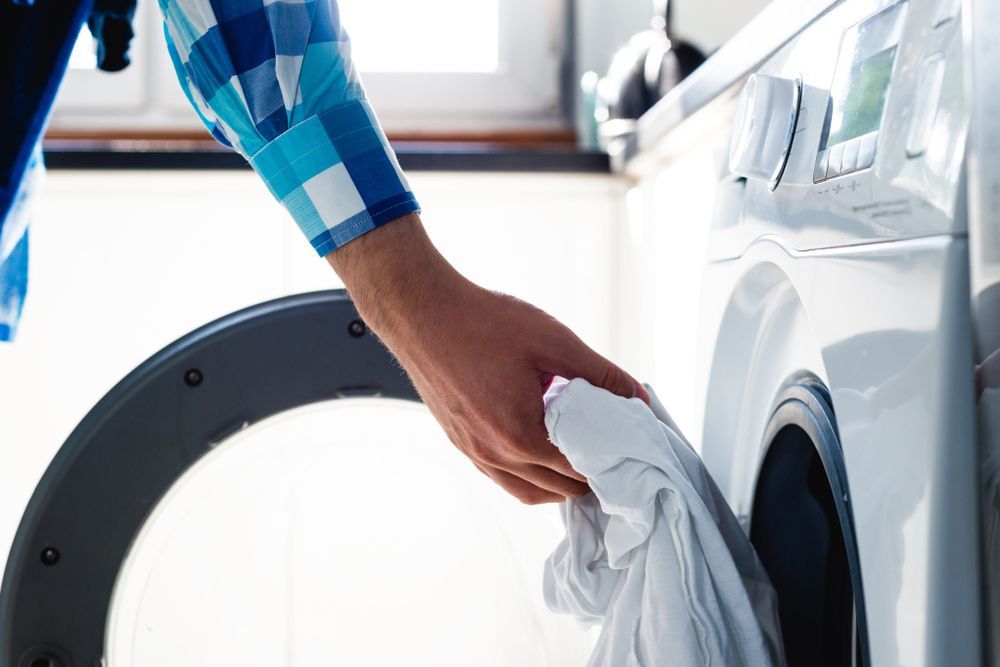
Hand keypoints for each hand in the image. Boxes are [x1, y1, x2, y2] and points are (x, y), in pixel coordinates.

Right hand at [329, 214, 647, 503]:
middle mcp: (494, 454)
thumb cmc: (482, 322)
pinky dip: (528, 477)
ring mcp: (472, 451)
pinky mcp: (459, 441)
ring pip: (527, 491)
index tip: (630, 454)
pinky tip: (541, 454)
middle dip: (588, 478)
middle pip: (556, 489)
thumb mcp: (553, 342)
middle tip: (614, 458)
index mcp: (520, 435)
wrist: (421, 312)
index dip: (610, 465)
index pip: (578, 471)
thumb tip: (638, 398)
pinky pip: (501, 477)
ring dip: (558, 484)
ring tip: (582, 463)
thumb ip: (600, 374)